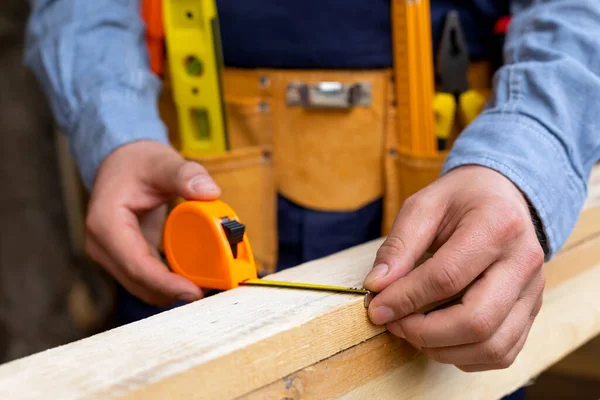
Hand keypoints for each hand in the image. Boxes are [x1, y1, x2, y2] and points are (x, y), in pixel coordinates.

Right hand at [85, 140, 220, 305]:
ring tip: (209, 283)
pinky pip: (148, 279)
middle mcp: (102, 245)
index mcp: (105, 223)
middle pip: (140, 283)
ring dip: (174, 289)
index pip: (136, 264)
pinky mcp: (124, 259)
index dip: (166, 283)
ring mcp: (111, 255)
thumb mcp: (163, 161)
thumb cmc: (138, 162)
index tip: (195, 291)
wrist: (121, 161)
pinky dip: (171, 281)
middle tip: (213, 289)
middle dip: (175, 291)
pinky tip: (196, 277)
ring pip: (143, 287)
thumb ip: (186, 174)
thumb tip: (210, 191)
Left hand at [363, 165, 544, 371]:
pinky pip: (503, 352)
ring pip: (492, 346)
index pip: (447, 277)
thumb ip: (399, 245)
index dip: (406, 298)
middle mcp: (524, 261)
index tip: (376, 308)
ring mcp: (533, 290)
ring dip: (443, 350)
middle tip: (394, 324)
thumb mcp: (424, 205)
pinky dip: (465, 356)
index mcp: (497, 225)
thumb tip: (377, 287)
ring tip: (412, 332)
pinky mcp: (531, 310)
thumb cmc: (461, 199)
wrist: (503, 196)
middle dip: (425, 333)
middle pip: (477, 321)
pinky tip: (439, 339)